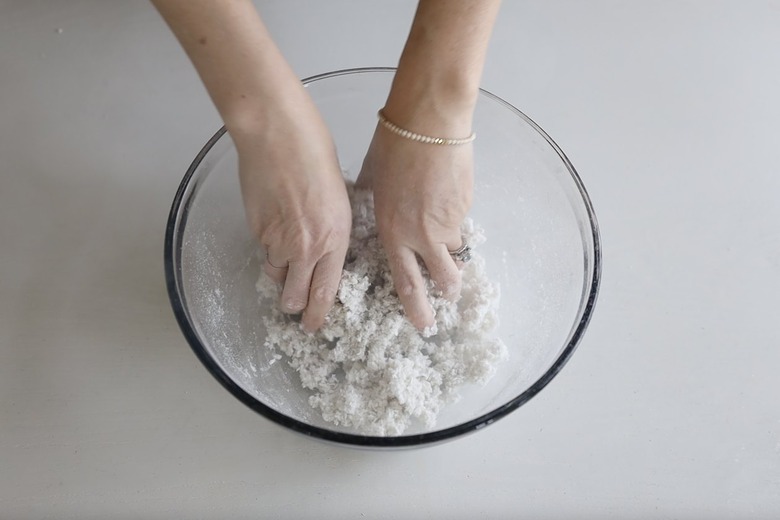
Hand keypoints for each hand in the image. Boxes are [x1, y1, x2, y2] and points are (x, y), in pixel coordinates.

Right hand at [235, 92, 350, 331]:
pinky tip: (274, 222)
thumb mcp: (340, 198)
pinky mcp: (255, 228)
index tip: (313, 325)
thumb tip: (326, 250)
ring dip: (279, 272)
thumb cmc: (315, 154)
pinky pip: (262, 249)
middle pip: (293, 297)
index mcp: (335, 239)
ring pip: (274, 274)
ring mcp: (277, 240)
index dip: (317, 315)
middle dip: (293, 304)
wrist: (277, 134)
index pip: (325, 293)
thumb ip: (333, 232)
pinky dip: (267, 246)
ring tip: (285, 248)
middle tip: (294, 301)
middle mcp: (306, 247)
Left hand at [356, 117, 472, 329]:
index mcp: (394, 233)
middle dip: (448, 292)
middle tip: (450, 295)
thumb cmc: (393, 147)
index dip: (418, 307)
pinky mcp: (467, 204)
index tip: (425, 324)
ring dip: (451, 248)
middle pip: (444, 279)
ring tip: (443, 230)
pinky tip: (445, 193)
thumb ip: (371, 199)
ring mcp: (450, 221)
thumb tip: (367, 199)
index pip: (408, 282)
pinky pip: (462, 219)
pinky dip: (454, 215)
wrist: (430, 123)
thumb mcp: (373, 179)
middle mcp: (423, 235)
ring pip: (455, 248)